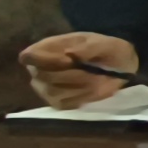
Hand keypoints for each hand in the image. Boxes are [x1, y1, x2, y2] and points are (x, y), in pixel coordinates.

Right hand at [22, 30, 137, 106]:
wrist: (119, 66)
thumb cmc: (106, 50)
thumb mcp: (104, 44)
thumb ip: (88, 48)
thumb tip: (69, 53)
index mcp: (47, 48)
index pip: (28, 56)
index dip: (44, 60)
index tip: (69, 60)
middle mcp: (41, 69)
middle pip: (42, 76)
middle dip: (71, 75)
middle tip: (93, 71)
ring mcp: (46, 87)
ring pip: (52, 91)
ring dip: (79, 86)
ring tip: (97, 79)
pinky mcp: (57, 102)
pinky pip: (63, 103)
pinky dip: (81, 97)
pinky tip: (93, 89)